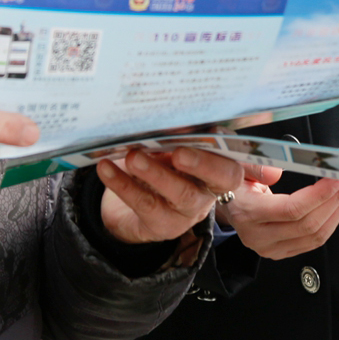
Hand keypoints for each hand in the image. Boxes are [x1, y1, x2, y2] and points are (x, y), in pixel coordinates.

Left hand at [97, 147, 242, 245]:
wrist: (138, 204)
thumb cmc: (161, 165)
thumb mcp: (170, 149)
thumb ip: (175, 135)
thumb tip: (163, 114)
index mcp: (216, 169)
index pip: (232, 162)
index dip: (225, 150)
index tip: (212, 134)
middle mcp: (208, 191)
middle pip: (216, 180)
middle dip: (201, 163)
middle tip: (179, 151)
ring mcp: (187, 212)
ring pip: (179, 194)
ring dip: (156, 173)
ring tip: (133, 157)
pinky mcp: (161, 225)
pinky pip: (144, 203)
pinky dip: (122, 183)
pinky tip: (106, 168)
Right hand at [215, 164, 338, 259]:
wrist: (226, 206)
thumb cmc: (234, 184)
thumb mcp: (238, 167)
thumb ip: (257, 167)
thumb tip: (277, 171)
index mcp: (248, 214)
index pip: (292, 209)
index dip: (320, 194)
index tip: (337, 177)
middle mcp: (259, 236)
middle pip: (308, 224)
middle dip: (333, 200)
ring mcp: (271, 249)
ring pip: (315, 236)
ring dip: (336, 212)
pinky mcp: (281, 252)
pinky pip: (313, 242)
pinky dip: (330, 223)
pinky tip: (336, 205)